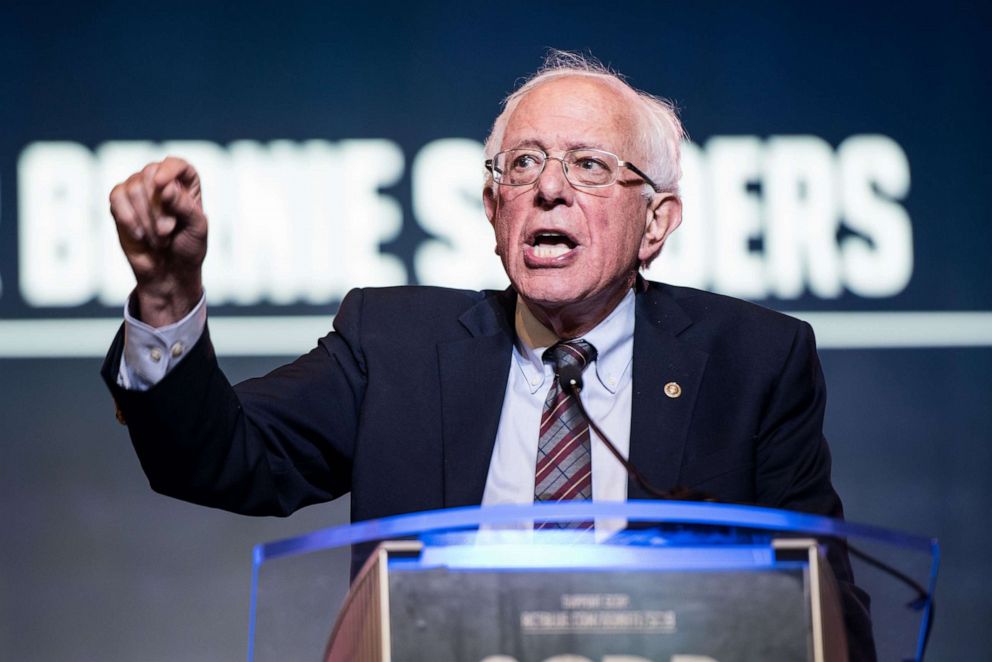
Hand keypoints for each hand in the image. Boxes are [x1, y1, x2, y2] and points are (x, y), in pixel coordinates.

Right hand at [109, 156, 207, 326]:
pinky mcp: (120, 203)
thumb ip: (184, 206)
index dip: (169, 170)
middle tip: (167, 231)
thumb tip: (165, 186)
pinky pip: (116, 198)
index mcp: (186, 183)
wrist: (169, 272)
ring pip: (133, 188)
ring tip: (159, 238)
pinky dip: (128, 218)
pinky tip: (140, 235)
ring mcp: (139, 190)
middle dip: (158, 207)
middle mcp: (161, 181)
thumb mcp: (196, 229)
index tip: (162, 184)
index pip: (176, 164)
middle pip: (150, 175)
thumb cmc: (188, 248)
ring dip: (146, 218)